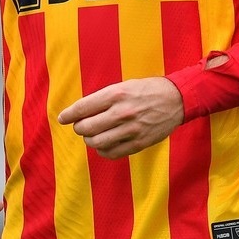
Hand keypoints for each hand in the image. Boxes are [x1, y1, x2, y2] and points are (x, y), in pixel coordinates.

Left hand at [58, 77, 183, 158]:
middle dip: (79, 128)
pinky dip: (103, 150)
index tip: (62, 118)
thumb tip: (81, 112)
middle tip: (81, 126)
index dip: (69, 114)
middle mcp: (122, 112)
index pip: (83, 108)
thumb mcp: (124, 86)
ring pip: (97, 142)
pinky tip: (104, 144)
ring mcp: (131, 129)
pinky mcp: (138, 143)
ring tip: (93, 135)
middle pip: (86, 128)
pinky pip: (112, 153)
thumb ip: (103, 98)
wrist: (176, 99)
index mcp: (116, 94)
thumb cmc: (147, 90)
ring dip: (90, 140)